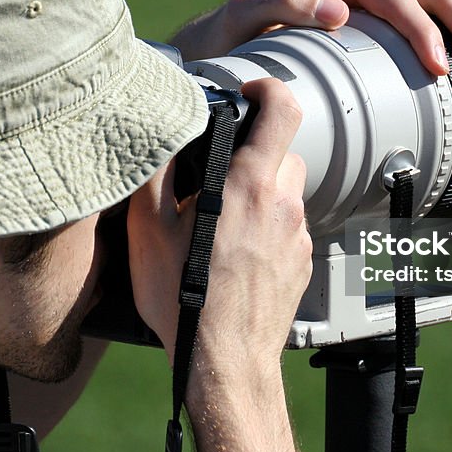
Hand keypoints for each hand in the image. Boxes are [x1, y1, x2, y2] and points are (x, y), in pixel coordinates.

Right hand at [126, 78, 309, 451]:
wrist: (225, 364)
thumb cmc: (185, 300)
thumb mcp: (148, 231)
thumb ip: (153, 174)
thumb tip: (155, 136)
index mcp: (249, 185)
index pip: (283, 109)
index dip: (269, 88)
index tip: (251, 91)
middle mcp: (284, 205)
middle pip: (283, 153)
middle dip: (254, 156)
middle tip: (218, 177)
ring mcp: (299, 236)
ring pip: (287, 192)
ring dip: (262, 193)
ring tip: (223, 222)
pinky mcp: (304, 264)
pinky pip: (289, 227)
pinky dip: (269, 228)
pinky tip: (237, 255)